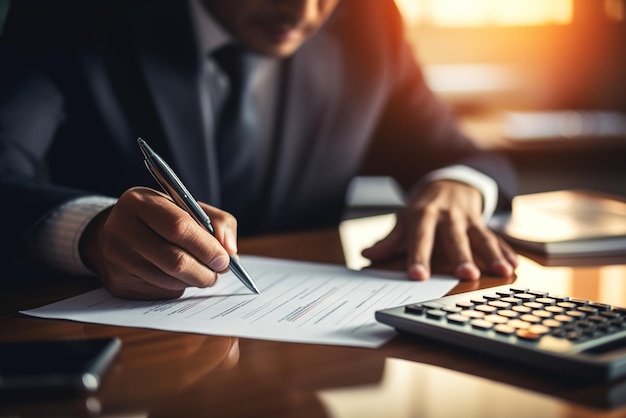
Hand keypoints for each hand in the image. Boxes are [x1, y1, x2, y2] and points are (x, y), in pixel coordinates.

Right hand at [80, 187, 236, 298]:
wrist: (117, 231)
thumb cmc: (162, 218)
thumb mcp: (189, 207)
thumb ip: (218, 222)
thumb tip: (229, 251)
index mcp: (139, 201)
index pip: (178, 227)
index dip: (206, 247)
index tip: (225, 259)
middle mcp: (121, 229)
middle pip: (174, 261)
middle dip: (205, 271)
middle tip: (219, 272)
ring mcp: (115, 259)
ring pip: (169, 281)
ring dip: (193, 281)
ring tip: (200, 272)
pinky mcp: (117, 283)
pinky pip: (159, 294)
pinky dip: (177, 288)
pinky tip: (176, 276)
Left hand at [361, 180, 517, 280]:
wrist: (449, 183)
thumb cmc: (423, 208)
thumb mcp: (404, 220)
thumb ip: (389, 240)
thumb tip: (366, 254)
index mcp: (423, 216)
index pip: (419, 238)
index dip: (418, 257)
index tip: (418, 276)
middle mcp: (447, 216)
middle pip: (454, 237)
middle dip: (461, 256)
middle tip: (467, 275)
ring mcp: (467, 218)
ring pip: (481, 236)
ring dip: (492, 254)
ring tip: (502, 272)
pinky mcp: (483, 223)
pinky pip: (496, 237)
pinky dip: (506, 251)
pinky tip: (514, 265)